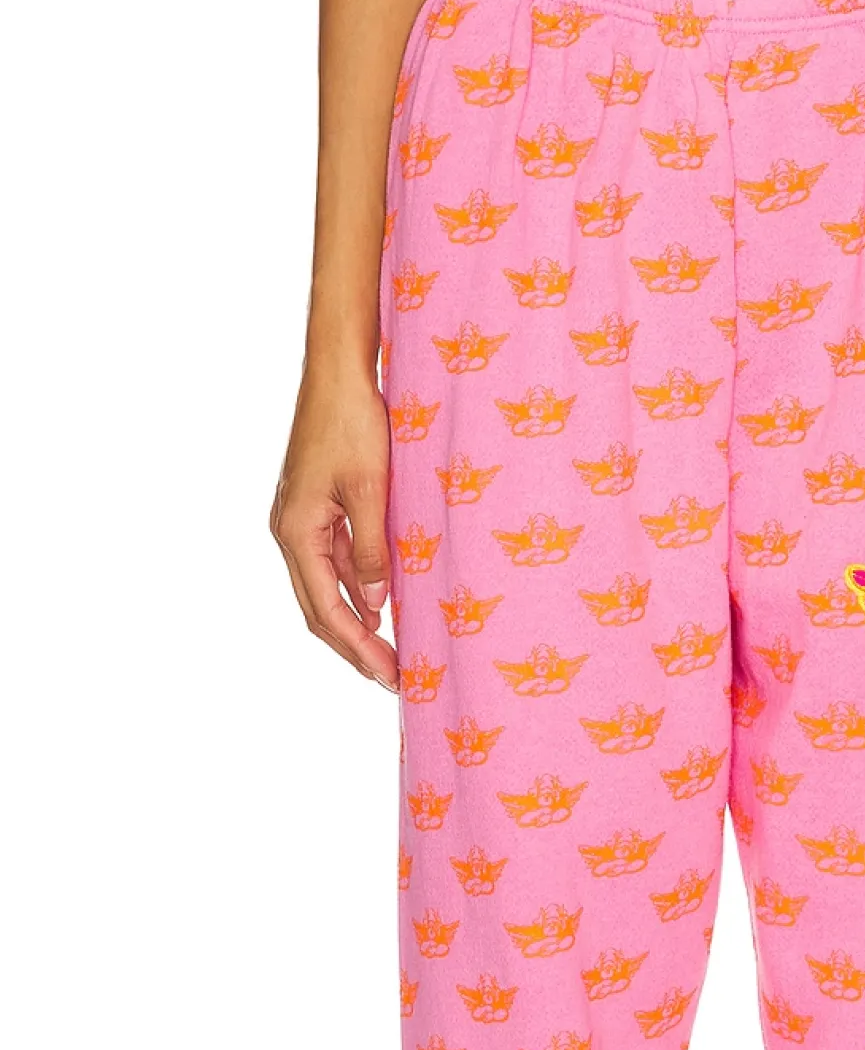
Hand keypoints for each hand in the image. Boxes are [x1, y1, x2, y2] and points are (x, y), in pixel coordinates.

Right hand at [272, 367, 397, 689]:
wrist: (338, 372)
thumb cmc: (354, 423)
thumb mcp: (371, 492)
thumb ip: (372, 552)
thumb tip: (376, 606)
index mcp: (296, 532)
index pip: (326, 610)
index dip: (358, 649)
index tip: (389, 675)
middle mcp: (289, 531)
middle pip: (318, 608)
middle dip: (354, 647)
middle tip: (391, 678)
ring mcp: (299, 520)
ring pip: (324, 588)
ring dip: (355, 622)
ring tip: (389, 652)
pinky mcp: (314, 507)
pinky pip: (332, 561)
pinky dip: (355, 589)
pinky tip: (381, 606)